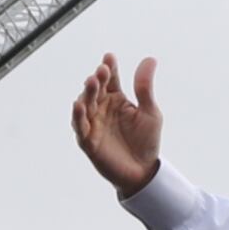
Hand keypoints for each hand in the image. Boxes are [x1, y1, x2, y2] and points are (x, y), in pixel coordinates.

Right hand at [71, 51, 162, 193]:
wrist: (144, 172)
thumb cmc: (146, 141)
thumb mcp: (150, 112)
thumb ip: (145, 87)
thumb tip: (150, 59)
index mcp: (116, 99)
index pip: (110, 79)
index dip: (109, 68)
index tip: (109, 57)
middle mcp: (102, 109)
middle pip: (96, 89)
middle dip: (97, 79)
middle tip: (101, 71)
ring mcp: (94, 124)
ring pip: (85, 105)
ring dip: (87, 93)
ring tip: (92, 82)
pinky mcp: (89, 140)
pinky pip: (80, 126)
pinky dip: (77, 116)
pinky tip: (79, 104)